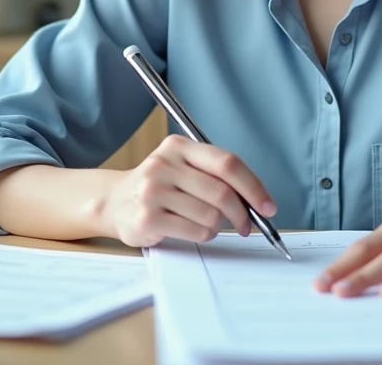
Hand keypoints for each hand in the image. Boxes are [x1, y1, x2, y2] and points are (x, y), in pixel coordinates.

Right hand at [102, 134, 276, 247]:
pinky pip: (195, 231)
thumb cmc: (160, 187)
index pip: (227, 163)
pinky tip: (193, 230)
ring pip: (211, 216)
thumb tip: (258, 201)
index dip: (253, 186)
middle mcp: (163, 164)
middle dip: (242, 214)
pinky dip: (204, 235)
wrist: (114, 202)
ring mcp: (152, 191)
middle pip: (222, 193)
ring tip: (208, 225)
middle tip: (246, 225)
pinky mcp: (147, 218)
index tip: (268, 206)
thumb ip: (216, 176)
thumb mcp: (184, 168)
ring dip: (218, 227)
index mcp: (178, 146)